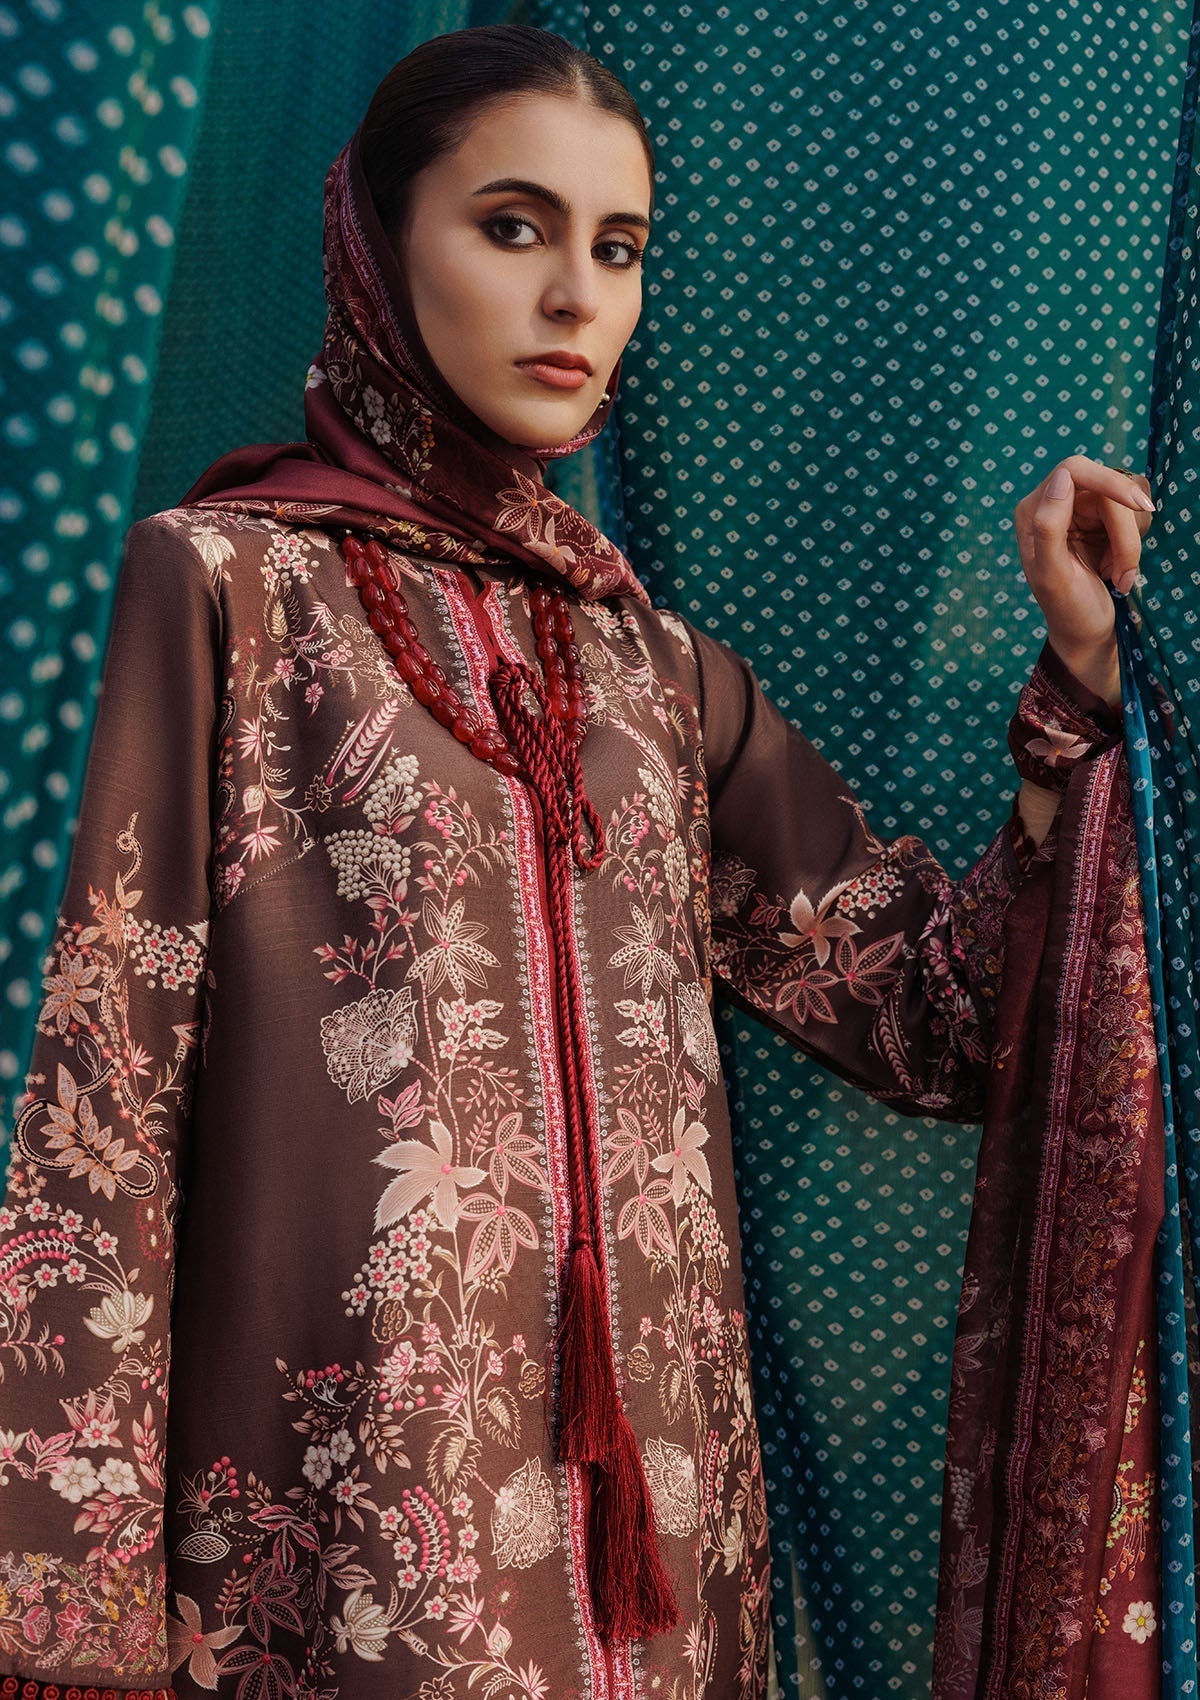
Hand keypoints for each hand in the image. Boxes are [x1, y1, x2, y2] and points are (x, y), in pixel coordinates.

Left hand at [1013, 454, 1154, 707]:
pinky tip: (1117, 573)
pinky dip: (1132, 549)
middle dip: (1123, 532)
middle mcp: (1054, 504)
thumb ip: (1049, 527)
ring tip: (1117, 578)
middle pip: (1107, 488)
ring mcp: (1079, 513)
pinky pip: (1131, 520)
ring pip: (1124, 506)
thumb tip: (1064, 478)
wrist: (1086, 634)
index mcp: (1032, 510)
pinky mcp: (1101, 524)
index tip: (1139, 506)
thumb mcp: (1053, 574)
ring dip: (1129, 546)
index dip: (1110, 482)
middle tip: (1126, 570)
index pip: (1075, 470)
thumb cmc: (1067, 610)